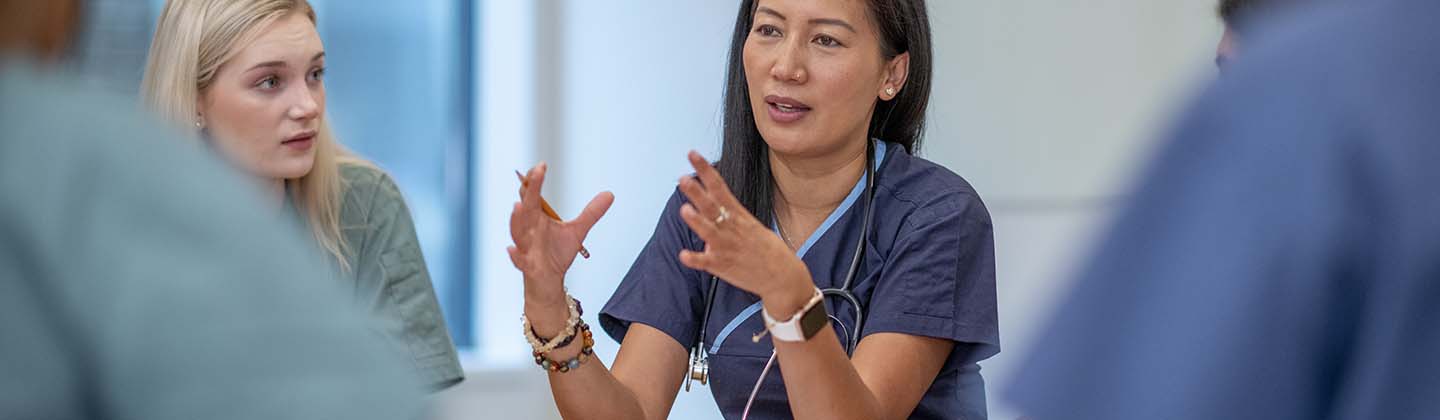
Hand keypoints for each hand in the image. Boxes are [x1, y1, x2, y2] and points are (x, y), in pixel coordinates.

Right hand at [507, 163, 613, 304]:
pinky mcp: (527, 265)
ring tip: (519, 205)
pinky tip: (511, 249)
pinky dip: (515, 255)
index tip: (542, 165)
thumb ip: (591, 213)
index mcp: (537, 218)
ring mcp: (526, 246)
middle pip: (526, 207)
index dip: (535, 180)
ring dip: (516, 219)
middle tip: (535, 173)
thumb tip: (610, 194)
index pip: (532, 195)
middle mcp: (529, 229)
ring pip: (518, 231)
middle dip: (529, 190)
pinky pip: (519, 259)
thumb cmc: (556, 254)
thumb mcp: (577, 231)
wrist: (549, 281)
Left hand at [675, 151, 809, 301]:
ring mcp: (726, 246)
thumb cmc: (766, 249)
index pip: (719, 186)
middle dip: (697, 192)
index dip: (705, 170)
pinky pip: (705, 262)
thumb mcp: (751, 225)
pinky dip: (695, 259)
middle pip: (711, 206)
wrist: (783, 277)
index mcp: (738, 215)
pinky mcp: (722, 265)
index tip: (692, 154)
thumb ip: (728, 217)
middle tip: (683, 178)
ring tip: (684, 209)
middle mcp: (731, 228)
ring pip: (708, 231)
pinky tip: (683, 255)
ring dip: (697, 221)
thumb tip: (709, 210)